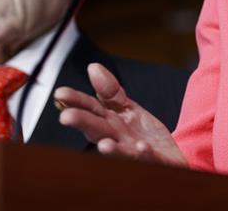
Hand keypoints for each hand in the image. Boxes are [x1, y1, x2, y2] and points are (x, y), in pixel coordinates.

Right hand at [55, 63, 186, 165]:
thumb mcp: (126, 107)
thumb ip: (109, 90)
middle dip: (82, 122)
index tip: (60, 94)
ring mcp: (134, 152)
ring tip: (104, 145)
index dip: (76, 101)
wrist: (167, 158)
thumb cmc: (141, 135)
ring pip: (120, 151)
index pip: (90, 108)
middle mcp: (118, 138)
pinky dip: (144, 154)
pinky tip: (142, 147)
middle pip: (98, 129)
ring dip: (112, 150)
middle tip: (66, 117)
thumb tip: (93, 67)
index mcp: (110, 122)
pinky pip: (149, 158)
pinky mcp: (154, 161)